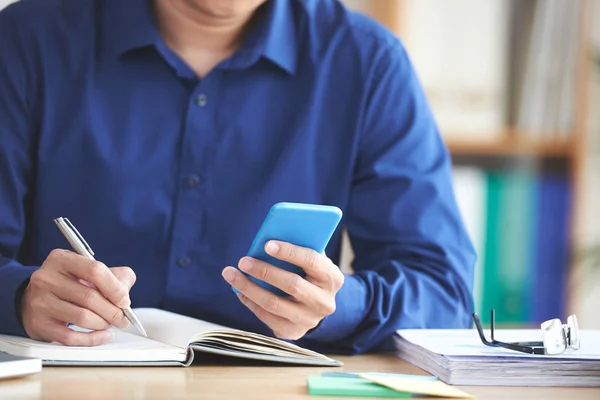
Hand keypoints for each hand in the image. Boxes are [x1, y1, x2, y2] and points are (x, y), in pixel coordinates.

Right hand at [21, 249, 135, 345]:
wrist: (36, 297)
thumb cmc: (70, 283)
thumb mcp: (91, 270)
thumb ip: (116, 276)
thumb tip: (124, 296)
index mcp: (61, 259)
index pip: (95, 270)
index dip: (115, 288)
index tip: (125, 301)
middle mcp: (46, 278)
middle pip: (89, 297)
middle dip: (113, 311)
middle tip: (122, 318)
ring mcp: (40, 302)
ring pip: (82, 317)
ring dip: (103, 324)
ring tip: (109, 323)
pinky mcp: (38, 324)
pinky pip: (70, 337)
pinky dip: (92, 339)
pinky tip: (102, 335)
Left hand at [222, 241, 343, 339]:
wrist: (317, 306)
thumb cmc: (310, 274)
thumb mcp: (311, 261)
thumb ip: (299, 249)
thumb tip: (270, 238)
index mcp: (332, 278)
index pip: (312, 261)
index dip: (289, 252)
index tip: (267, 244)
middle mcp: (324, 302)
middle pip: (292, 284)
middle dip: (264, 271)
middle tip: (243, 261)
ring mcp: (309, 320)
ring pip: (274, 303)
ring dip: (249, 288)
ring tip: (231, 274)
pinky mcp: (293, 332)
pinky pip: (266, 317)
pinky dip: (250, 302)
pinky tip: (239, 290)